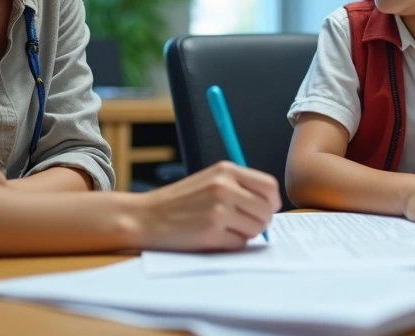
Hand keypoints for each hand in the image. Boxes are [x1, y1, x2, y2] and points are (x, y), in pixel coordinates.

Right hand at [132, 161, 280, 250]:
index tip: (263, 210)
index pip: (270, 186)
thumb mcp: (209, 180)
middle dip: (260, 222)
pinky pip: (240, 243)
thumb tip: (270, 206)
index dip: (270, 202)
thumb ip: (238, 187)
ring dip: (245, 233)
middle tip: (242, 224)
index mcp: (226, 170)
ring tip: (224, 229)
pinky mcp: (212, 232)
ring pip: (257, 229)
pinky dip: (230, 244)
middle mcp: (224, 187)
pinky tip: (212, 237)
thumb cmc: (178, 202)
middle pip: (267, 210)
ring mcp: (218, 209)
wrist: (144, 217)